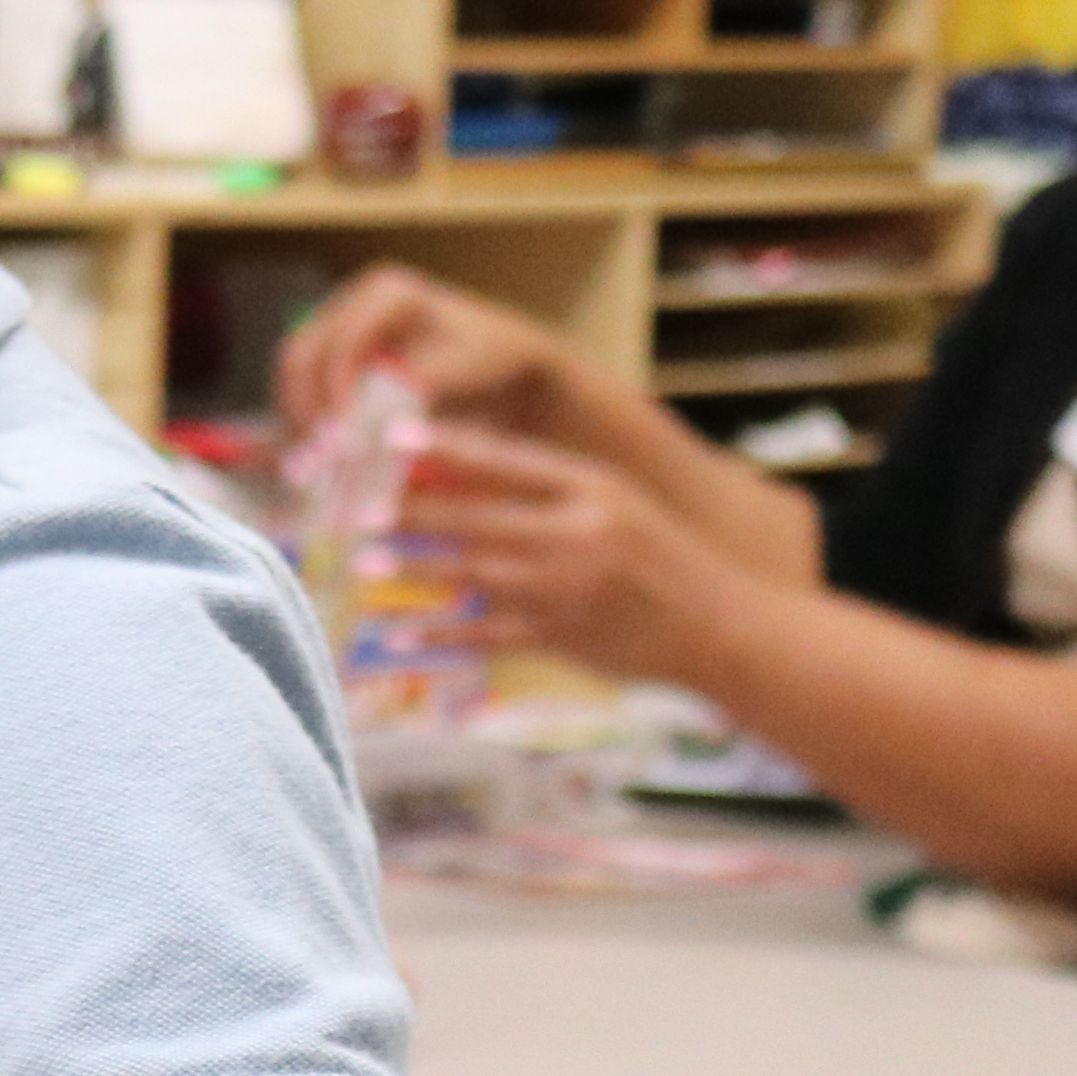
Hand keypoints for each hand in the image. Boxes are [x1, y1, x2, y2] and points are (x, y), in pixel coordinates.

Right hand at [274, 262, 590, 454]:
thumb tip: (368, 428)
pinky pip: (300, 388)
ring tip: (311, 468)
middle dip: (304, 412)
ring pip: (291, 375)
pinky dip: (305, 422)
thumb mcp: (456, 370)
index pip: (340, 346)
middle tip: (316, 463)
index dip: (333, 397)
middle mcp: (353, 301)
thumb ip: (409, 392)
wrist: (502, 359)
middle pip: (300, 356)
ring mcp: (337, 325)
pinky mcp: (331, 356)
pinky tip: (314, 457)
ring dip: (297, 422)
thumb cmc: (488, 359)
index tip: (341, 446)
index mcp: (386, 291)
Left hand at [397, 425, 735, 674]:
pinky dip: (439, 636)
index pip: (509, 461)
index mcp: (594, 489)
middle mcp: (578, 533)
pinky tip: (398, 635)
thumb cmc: (660, 559)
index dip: (448, 448)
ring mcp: (567, 588)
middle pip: (477, 517)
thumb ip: (552, 491)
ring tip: (365, 561)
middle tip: (357, 508)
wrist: (719, 627)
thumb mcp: (618, 505)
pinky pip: (485, 636)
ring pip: (472, 574)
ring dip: (414, 569)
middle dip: (412, 513)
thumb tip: (466, 475)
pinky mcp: (560, 637)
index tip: (395, 437)